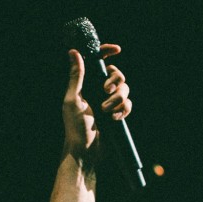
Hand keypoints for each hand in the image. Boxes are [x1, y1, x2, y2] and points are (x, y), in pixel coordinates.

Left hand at [64, 44, 132, 158]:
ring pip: (124, 89)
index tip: (116, 50)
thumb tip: (73, 52)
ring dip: (118, 99)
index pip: (97, 62)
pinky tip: (115, 119)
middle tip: (105, 91)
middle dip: (115, 81)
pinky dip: (124, 110)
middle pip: (116, 74)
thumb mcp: (73, 99)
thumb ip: (76, 76)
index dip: (106, 52)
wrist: (85, 151)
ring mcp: (108, 102)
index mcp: (85, 85)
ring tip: (106, 111)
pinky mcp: (117, 113)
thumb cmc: (75, 126)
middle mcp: (97, 91)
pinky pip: (128, 104)